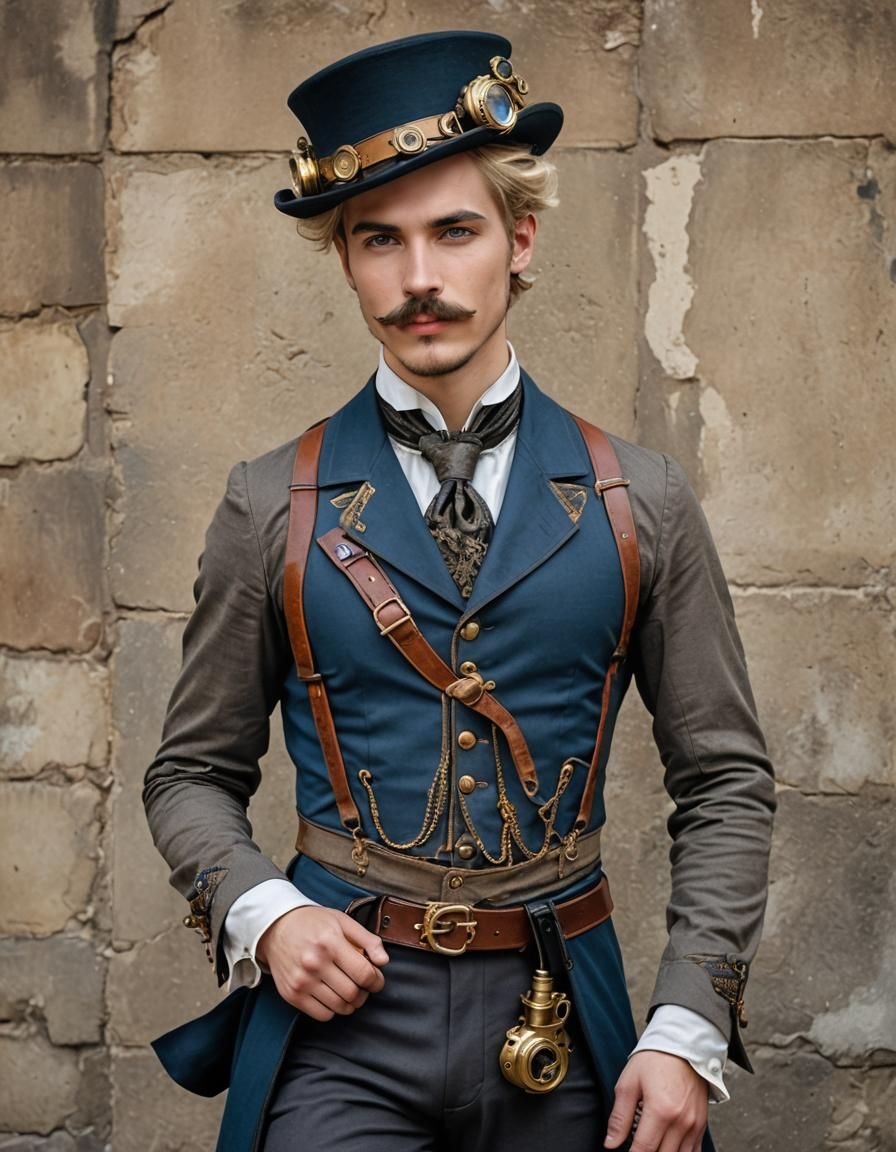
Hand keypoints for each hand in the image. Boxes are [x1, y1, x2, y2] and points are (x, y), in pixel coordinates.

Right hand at [256, 905, 388, 1020]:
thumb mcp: (343, 921)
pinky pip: (322, 1015)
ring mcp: (301, 981)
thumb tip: (383, 961)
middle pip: (353, 993)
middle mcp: (314, 963)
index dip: (376, 980)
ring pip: (339, 1007)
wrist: (276, 928)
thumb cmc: (313, 923)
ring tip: (350, 990)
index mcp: (330, 942)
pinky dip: (333, 1009)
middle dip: (365, 992)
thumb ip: (368, 939)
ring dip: (351, 1003)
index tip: (376, 979)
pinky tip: (333, 995)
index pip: (363, 973)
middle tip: (363, 985)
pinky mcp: (292, 995)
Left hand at [604, 1050, 707, 1151]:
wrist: (683, 1045)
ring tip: (651, 1143)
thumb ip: (619, 1117)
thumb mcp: (629, 1083)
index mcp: (661, 1111)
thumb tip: (610, 1143)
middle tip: (637, 1145)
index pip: (644, 1149)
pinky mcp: (701, 1124)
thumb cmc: (654, 1060)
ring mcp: (694, 1125)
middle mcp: (681, 1121)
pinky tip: (667, 1146)